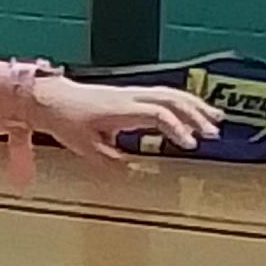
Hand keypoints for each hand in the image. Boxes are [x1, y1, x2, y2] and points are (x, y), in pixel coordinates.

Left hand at [33, 78, 220, 167]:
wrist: (50, 98)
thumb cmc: (65, 120)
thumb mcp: (84, 147)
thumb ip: (110, 161)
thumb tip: (134, 171)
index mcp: (121, 109)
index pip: (157, 114)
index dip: (176, 128)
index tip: (190, 144)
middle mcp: (130, 97)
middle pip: (171, 99)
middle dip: (195, 115)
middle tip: (212, 134)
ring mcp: (132, 93)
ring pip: (170, 94)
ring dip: (193, 106)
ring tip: (214, 120)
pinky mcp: (131, 95)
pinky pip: (162, 94)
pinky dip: (181, 102)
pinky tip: (192, 112)